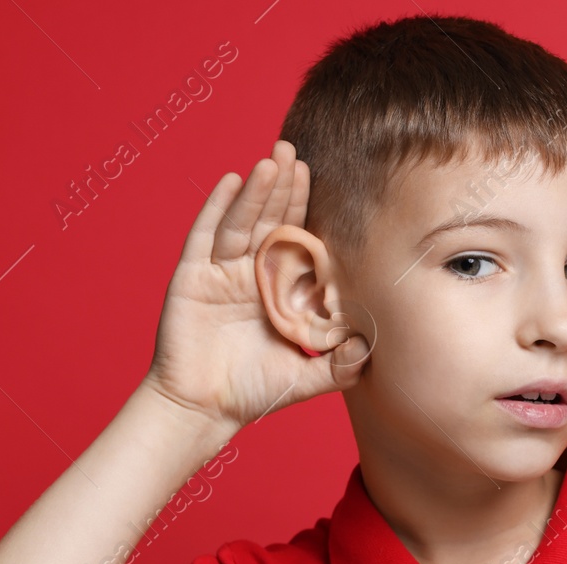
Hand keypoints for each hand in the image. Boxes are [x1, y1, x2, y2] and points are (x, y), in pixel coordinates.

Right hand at [143, 140, 367, 432]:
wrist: (203, 408)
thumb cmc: (254, 393)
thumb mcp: (307, 378)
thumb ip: (342, 366)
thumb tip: (374, 348)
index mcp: (279, 290)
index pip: (296, 240)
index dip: (306, 210)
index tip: (321, 179)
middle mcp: (251, 274)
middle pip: (270, 221)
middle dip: (283, 187)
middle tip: (296, 151)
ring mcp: (220, 272)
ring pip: (242, 222)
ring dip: (257, 191)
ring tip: (272, 160)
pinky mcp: (193, 277)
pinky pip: (205, 236)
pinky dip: (217, 208)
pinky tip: (231, 181)